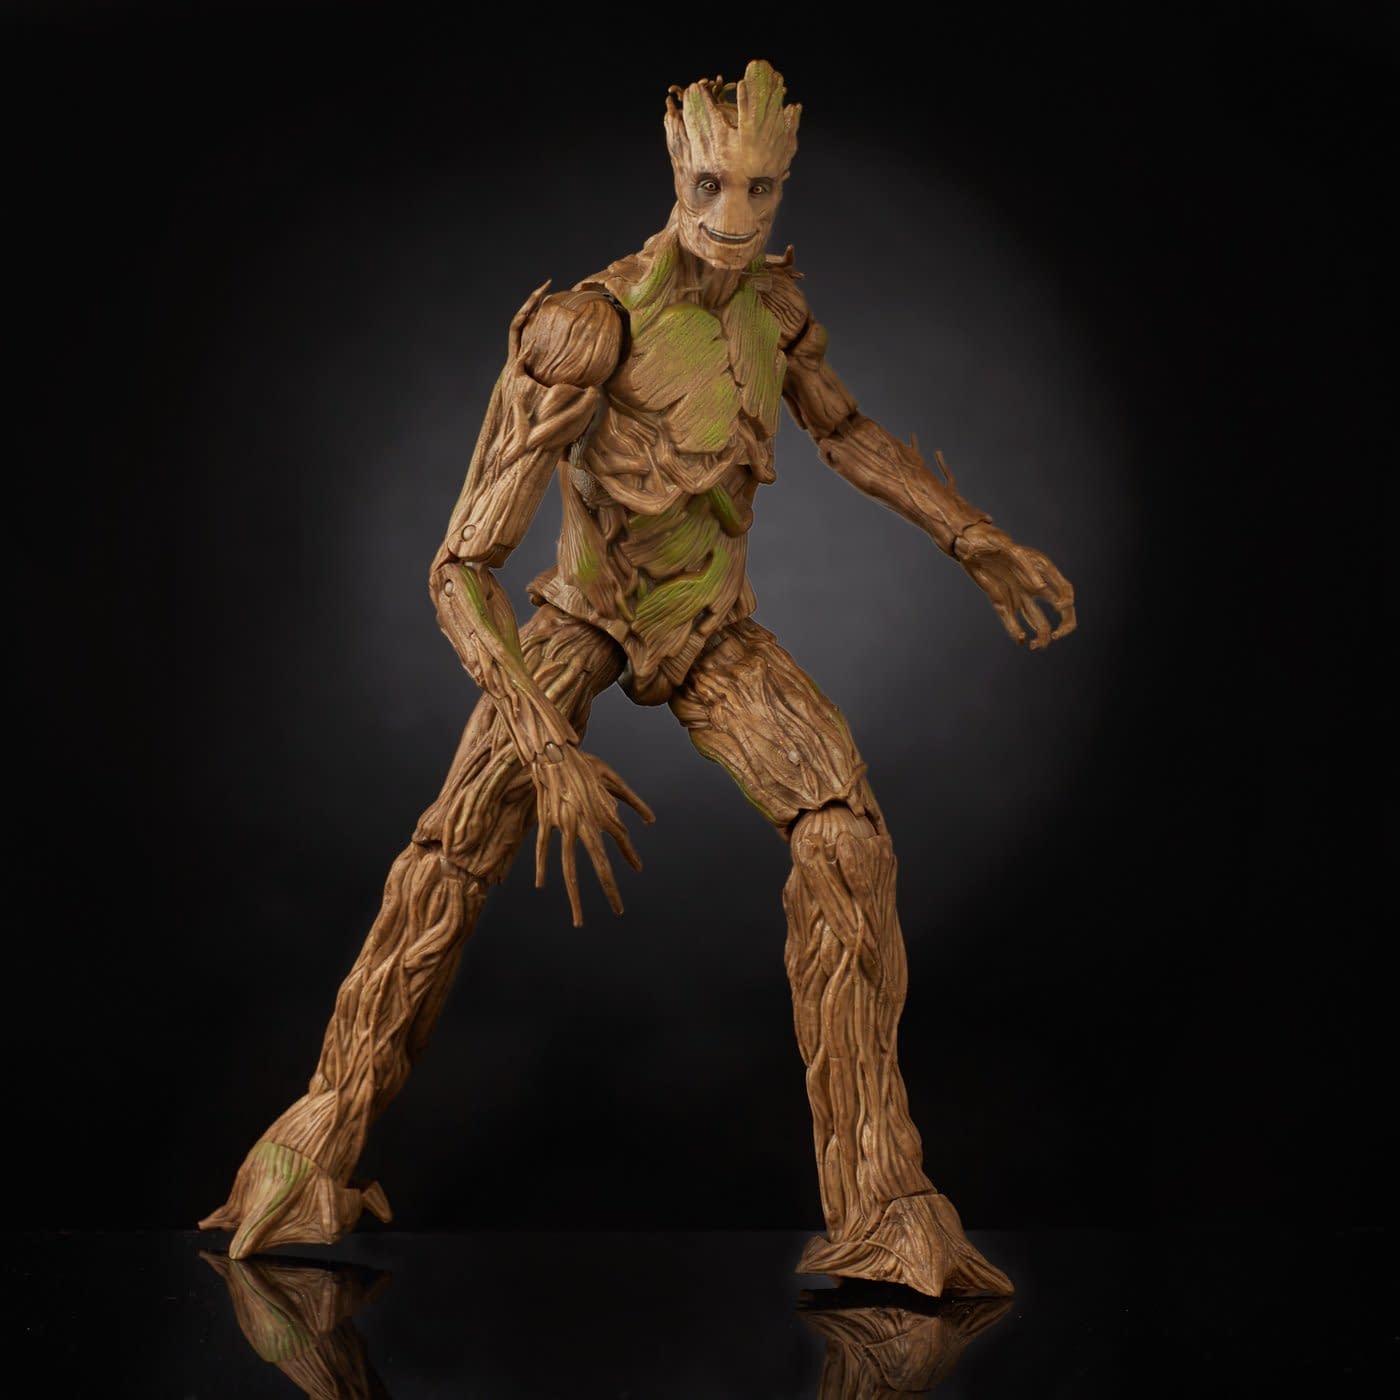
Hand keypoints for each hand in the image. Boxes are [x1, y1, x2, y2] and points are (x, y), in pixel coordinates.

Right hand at [530, 741, 653, 925]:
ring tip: (578, 917)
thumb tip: (651, 821)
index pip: (622, 842)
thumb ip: (632, 801)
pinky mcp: (546, 821)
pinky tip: (541, 884)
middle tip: (618, 911)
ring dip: (575, 895)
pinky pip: (544, 849)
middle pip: (600, 865)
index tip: (637, 869)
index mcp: (603, 813)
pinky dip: (541, 867)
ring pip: (569, 867)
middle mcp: (585, 824)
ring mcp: (564, 824)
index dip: (630, 856)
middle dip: (610, 890)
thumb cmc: (585, 764)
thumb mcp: (612, 779)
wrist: (554, 751)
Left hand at [954, 521, 1076, 648]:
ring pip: (1038, 621)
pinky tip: (1022, 640)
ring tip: (1036, 646)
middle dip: (1063, 626)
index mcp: (1042, 570)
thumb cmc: (992, 541)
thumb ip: (1028, 569)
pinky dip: (1016, 632)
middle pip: (1059, 611)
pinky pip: (1012, 621)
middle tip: (1056, 636)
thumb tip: (1041, 589)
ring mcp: (1018, 595)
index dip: (1067, 602)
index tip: (1062, 607)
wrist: (969, 544)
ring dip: (1041, 636)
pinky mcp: (1002, 602)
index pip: (1066, 590)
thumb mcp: (1012, 551)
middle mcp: (1033, 586)